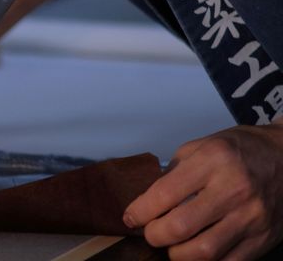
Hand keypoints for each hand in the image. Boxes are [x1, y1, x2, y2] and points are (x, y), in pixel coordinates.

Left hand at [123, 123, 282, 259]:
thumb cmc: (241, 149)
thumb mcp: (202, 145)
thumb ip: (174, 172)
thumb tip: (149, 200)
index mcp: (213, 160)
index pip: (164, 194)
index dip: (140, 211)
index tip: (130, 217)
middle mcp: (234, 189)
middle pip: (180, 227)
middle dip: (155, 235)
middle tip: (150, 233)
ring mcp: (252, 217)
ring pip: (203, 252)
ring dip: (177, 254)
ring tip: (172, 245)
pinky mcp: (265, 238)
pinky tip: (196, 252)